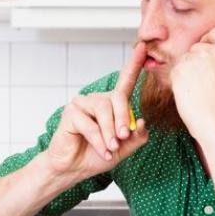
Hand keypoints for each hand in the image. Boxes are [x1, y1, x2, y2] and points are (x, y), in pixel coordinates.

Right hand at [44, 42, 149, 181]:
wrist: (73, 169)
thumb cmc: (96, 156)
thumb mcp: (123, 149)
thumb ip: (136, 137)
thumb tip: (140, 121)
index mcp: (112, 105)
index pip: (125, 81)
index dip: (134, 64)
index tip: (143, 46)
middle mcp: (97, 100)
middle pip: (117, 98)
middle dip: (123, 119)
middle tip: (123, 138)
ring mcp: (82, 104)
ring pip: (104, 110)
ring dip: (110, 132)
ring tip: (111, 147)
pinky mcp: (71, 112)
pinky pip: (89, 124)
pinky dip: (98, 140)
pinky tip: (101, 150)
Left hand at [171, 27, 214, 141]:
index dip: (209, 39)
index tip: (206, 48)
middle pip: (198, 46)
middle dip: (196, 59)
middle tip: (200, 78)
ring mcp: (197, 59)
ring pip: (185, 58)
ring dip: (187, 70)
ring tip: (196, 89)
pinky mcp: (181, 69)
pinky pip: (175, 70)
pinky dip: (178, 80)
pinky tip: (187, 93)